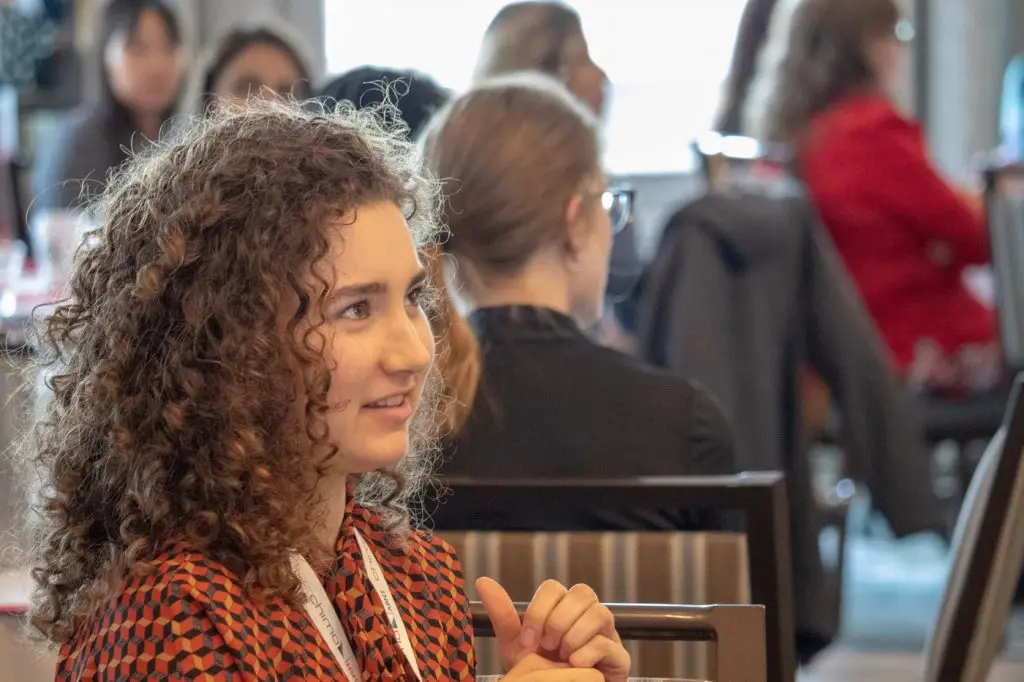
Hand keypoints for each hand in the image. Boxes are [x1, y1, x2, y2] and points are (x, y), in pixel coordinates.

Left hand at [477, 577, 629, 681]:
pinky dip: (587, 653)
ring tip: (562, 655)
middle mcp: (588, 615)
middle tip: (546, 645)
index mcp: (564, 608)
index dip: (539, 610)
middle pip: (582, 592)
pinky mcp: (619, 658)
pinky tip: (574, 666)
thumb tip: (483, 581)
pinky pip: (608, 643)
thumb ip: (503, 615)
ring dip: (574, 634)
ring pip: (600, 612)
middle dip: (558, 619)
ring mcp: (607, 635)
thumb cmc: (539, 672)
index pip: (554, 588)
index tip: (528, 639)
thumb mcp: (516, 645)